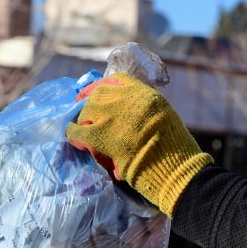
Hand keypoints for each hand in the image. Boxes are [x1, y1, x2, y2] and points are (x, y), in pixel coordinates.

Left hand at [65, 73, 213, 216]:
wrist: (173, 167)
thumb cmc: (174, 149)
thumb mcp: (163, 117)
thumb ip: (145, 111)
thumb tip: (128, 116)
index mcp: (146, 94)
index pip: (117, 80)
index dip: (102, 86)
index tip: (93, 92)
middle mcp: (128, 99)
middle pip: (99, 94)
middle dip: (90, 103)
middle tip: (83, 112)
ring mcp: (113, 115)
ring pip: (88, 110)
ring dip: (83, 120)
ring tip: (82, 129)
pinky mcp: (102, 134)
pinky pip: (79, 131)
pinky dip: (73, 134)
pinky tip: (72, 136)